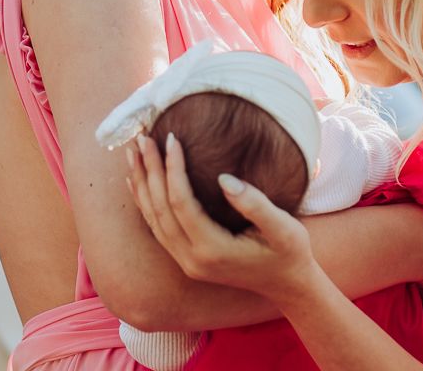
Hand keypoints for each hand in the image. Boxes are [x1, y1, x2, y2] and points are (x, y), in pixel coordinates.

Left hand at [128, 131, 320, 301]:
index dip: (173, 168)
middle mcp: (192, 259)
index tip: (171, 137)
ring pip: (153, 218)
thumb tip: (223, 178)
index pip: (181, 202)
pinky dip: (144, 202)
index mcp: (212, 250)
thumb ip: (255, 204)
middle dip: (150, 170)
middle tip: (142, 136)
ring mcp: (186, 262)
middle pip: (159, 208)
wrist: (288, 284)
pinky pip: (157, 228)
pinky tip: (136, 182)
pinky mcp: (186, 259)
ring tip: (133, 152)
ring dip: (141, 183)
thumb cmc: (290, 252)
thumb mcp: (283, 228)